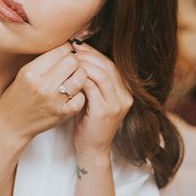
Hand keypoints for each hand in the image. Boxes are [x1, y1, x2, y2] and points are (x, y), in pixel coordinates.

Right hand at [0, 42, 86, 142]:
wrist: (11, 126)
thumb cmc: (17, 97)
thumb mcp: (23, 74)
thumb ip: (43, 61)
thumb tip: (65, 46)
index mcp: (31, 72)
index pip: (59, 50)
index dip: (66, 49)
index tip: (66, 52)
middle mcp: (43, 85)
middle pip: (72, 61)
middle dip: (74, 61)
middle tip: (70, 66)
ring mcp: (54, 100)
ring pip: (80, 77)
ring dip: (80, 76)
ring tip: (74, 77)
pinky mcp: (62, 113)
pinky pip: (81, 97)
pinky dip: (80, 94)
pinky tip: (72, 94)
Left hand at [72, 43, 132, 160]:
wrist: (92, 150)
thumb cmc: (89, 123)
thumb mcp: (95, 99)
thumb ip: (94, 82)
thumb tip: (81, 57)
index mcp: (125, 92)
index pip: (112, 65)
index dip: (95, 53)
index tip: (78, 46)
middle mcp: (125, 97)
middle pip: (109, 66)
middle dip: (89, 55)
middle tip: (72, 49)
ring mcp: (117, 105)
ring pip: (102, 75)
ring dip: (84, 65)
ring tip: (70, 60)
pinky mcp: (105, 111)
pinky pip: (93, 88)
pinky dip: (81, 78)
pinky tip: (70, 75)